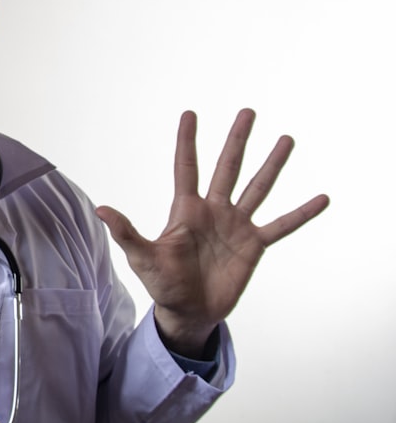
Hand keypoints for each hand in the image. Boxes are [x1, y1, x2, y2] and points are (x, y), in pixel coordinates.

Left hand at [95, 109, 328, 356]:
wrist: (188, 311)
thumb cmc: (162, 283)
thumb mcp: (143, 256)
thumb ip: (126, 232)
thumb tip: (100, 209)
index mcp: (186, 210)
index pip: (186, 167)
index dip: (187, 141)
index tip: (190, 113)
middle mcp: (213, 210)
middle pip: (227, 167)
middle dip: (236, 140)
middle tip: (247, 111)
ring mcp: (235, 225)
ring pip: (257, 187)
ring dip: (272, 164)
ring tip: (286, 139)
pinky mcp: (253, 245)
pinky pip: (281, 225)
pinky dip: (301, 213)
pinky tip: (321, 198)